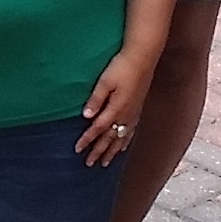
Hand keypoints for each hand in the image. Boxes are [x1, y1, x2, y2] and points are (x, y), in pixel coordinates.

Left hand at [76, 43, 157, 164]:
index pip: (98, 128)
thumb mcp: (105, 81)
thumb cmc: (122, 66)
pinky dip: (125, 142)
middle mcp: (125, 114)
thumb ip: (96, 99)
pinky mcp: (138, 109)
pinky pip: (131, 131)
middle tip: (88, 164)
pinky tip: (123, 146)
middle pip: (110, 138)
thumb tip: (86, 116)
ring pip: (121, 138)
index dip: (87, 140)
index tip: (77, 150)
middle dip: (99, 151)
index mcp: (116, 108)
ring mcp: (133, 113)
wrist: (143, 57)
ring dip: (112, 151)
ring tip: (105, 163)